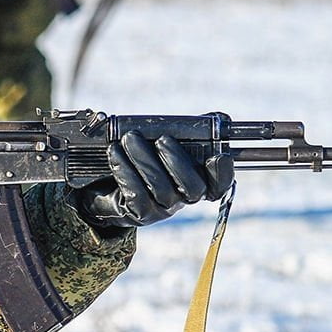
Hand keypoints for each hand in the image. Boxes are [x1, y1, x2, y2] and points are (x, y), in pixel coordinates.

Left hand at [76, 131, 233, 228]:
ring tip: (129, 138)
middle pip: (193, 189)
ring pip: (161, 189)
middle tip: (162, 138)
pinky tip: (115, 153)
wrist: (108, 182)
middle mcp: (184, 198)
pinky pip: (136, 196)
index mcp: (197, 179)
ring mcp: (162, 209)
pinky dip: (125, 171)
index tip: (217, 156)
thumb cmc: (145, 157)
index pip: (219, 184)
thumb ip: (193, 130)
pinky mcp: (139, 213)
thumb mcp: (167, 141)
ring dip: (144, 160)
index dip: (222, 173)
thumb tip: (220, 118)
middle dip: (177, 160)